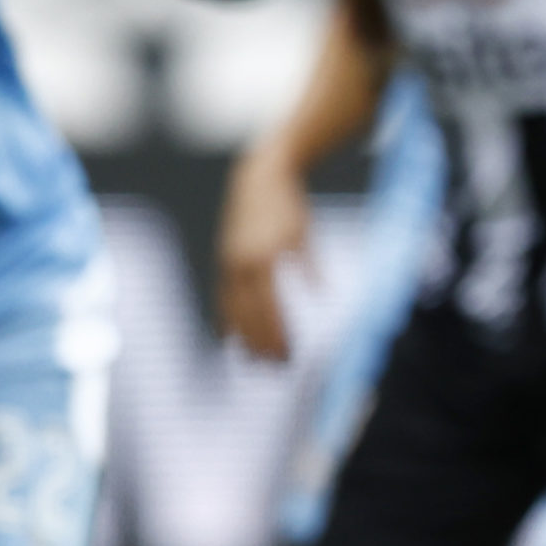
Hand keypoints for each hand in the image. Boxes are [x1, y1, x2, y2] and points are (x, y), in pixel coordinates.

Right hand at [218, 145, 309, 359]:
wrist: (258, 177)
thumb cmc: (287, 205)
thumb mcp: (303, 233)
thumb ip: (310, 265)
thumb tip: (323, 294)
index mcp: (262, 258)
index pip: (269, 307)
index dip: (277, 334)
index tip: (288, 355)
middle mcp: (240, 264)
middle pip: (249, 315)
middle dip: (262, 343)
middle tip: (276, 368)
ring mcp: (228, 263)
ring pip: (232, 310)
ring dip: (243, 338)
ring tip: (254, 363)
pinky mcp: (224, 261)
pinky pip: (222, 298)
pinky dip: (226, 320)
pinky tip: (230, 340)